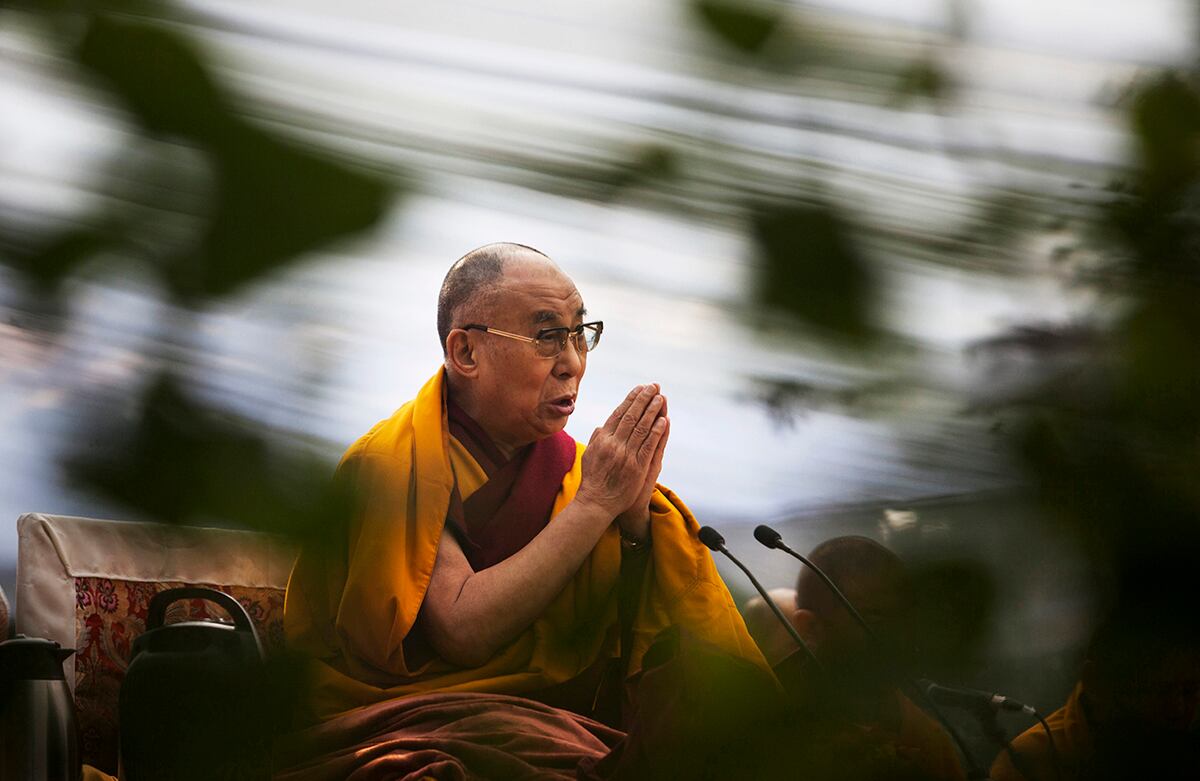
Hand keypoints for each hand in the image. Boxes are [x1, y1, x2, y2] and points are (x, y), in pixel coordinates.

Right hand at [577, 384, 668, 519]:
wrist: (596, 502)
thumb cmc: (593, 480)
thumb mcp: (588, 455)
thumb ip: (596, 439)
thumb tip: (602, 426)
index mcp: (602, 439)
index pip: (618, 413)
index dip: (630, 399)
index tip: (639, 388)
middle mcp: (614, 444)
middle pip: (632, 416)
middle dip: (643, 399)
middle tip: (653, 386)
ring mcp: (626, 454)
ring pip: (642, 427)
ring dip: (652, 410)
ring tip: (660, 397)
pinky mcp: (637, 466)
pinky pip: (649, 445)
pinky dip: (657, 431)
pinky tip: (664, 420)